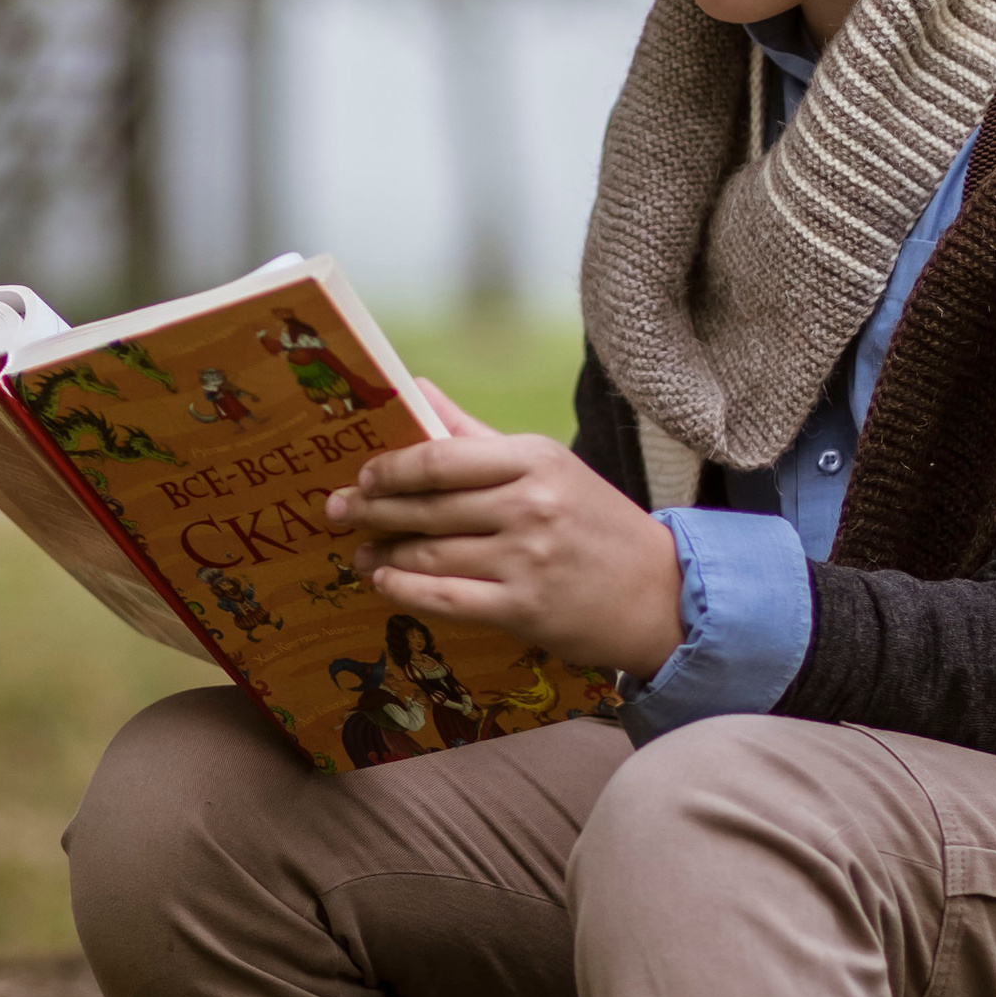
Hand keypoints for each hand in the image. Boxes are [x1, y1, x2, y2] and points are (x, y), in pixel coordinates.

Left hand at [326, 386, 684, 677]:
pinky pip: (444, 597)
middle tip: (335, 511)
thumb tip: (414, 388)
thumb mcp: (548, 466)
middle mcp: (529, 505)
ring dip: (382, 552)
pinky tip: (385, 582)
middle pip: (425, 506)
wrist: (660, 594)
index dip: (390, 468)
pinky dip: (405, 589)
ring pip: (428, 552)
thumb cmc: (595, 524)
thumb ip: (475, 434)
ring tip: (360, 549)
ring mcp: (526, 558)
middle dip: (369, 509)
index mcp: (534, 459)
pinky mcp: (524, 608)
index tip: (362, 475)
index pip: (440, 457)